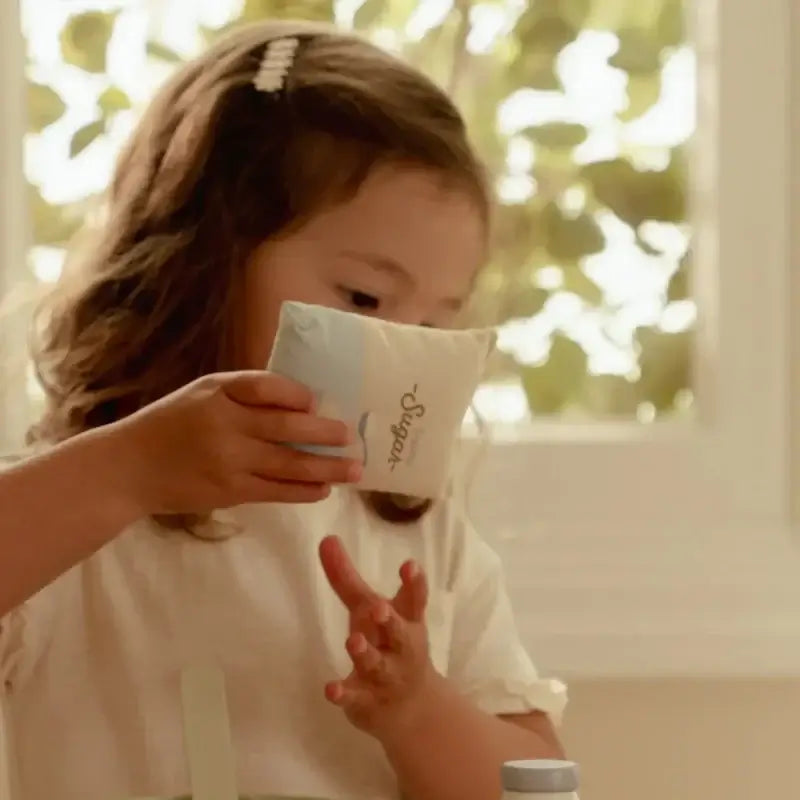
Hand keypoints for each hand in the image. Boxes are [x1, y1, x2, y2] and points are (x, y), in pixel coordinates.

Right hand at [107, 371, 361, 516]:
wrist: (129, 468)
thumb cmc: (171, 424)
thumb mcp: (202, 393)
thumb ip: (244, 392)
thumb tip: (301, 400)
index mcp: (217, 392)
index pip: (265, 386)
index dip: (296, 394)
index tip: (318, 402)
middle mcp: (224, 424)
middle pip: (286, 428)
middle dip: (325, 433)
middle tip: (351, 436)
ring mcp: (228, 461)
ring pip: (288, 464)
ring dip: (326, 468)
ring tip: (353, 469)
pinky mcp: (229, 491)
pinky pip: (275, 491)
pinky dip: (303, 491)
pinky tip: (324, 490)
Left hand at [319, 535, 436, 736]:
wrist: (410, 708)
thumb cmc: (387, 642)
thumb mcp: (367, 608)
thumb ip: (346, 577)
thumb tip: (326, 539)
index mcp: (406, 620)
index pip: (415, 599)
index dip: (414, 583)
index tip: (409, 565)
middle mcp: (401, 647)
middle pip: (400, 633)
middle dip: (390, 621)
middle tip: (379, 609)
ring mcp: (386, 676)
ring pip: (378, 665)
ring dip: (366, 654)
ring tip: (355, 641)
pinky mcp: (367, 701)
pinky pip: (357, 698)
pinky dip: (345, 694)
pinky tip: (331, 689)